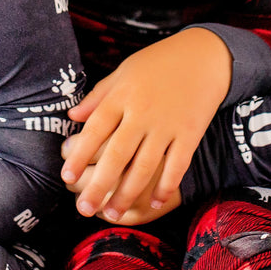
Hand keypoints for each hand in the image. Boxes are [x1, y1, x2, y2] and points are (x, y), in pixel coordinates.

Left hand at [59, 27, 230, 219]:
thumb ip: (99, 96)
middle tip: (83, 209)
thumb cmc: (159, 63)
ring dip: (127, 193)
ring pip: (144, 167)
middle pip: (116, 155)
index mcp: (122, 96)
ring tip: (112, 213)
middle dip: (99, 185)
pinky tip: (152, 202)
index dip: (80, 155)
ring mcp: (167, 125)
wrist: (204, 56)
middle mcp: (142, 112)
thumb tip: (73, 116)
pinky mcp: (190, 133)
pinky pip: (176, 166)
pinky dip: (164, 186)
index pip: (95, 130)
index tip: (66, 177)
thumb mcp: (124, 71)